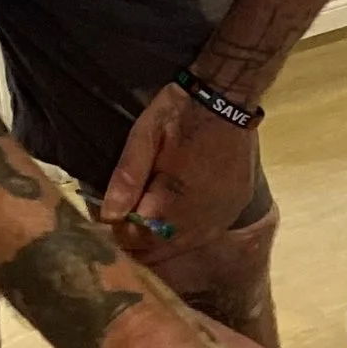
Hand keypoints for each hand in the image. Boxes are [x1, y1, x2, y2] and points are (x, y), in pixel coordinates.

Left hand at [101, 80, 261, 284]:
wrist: (229, 97)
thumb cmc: (181, 112)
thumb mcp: (146, 135)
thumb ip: (127, 177)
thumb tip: (110, 215)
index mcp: (176, 200)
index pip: (140, 239)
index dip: (121, 232)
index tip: (112, 218)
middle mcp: (203, 217)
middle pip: (163, 250)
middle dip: (141, 240)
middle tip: (127, 221)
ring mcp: (223, 215)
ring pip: (185, 245)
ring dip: (165, 240)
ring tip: (149, 219)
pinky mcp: (237, 207)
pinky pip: (207, 234)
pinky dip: (188, 233)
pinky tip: (178, 218)